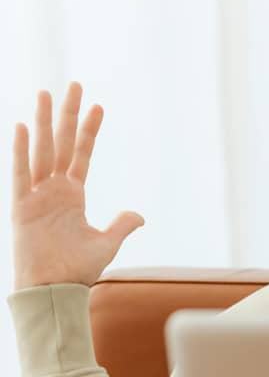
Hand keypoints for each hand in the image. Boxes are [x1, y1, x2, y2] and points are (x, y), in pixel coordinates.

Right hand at [12, 82, 143, 289]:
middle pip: (62, 143)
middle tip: (75, 85)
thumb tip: (139, 215)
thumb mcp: (106, 244)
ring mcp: (37, 195)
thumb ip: (121, 225)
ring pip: (42, 151)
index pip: (82, 154)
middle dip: (68, 115)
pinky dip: (22, 151)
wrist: (54, 292)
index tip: (98, 105)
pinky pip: (21, 174)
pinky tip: (24, 126)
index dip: (90, 130)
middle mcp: (54, 190)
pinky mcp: (22, 207)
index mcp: (73, 195)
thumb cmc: (77, 271)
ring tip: (46, 93)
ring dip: (45, 122)